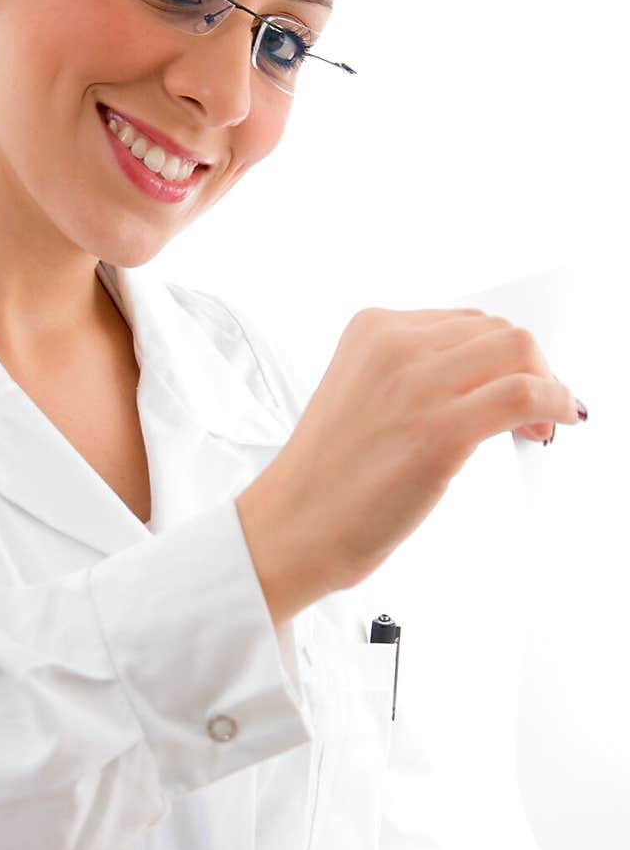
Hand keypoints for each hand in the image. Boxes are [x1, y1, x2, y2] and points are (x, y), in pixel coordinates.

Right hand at [237, 307, 581, 624]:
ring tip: (538, 426)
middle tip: (531, 414)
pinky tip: (557, 424)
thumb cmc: (325, 478)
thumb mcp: (361, 395)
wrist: (292, 526)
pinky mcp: (439, 430)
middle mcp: (394, 346)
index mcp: (372, 330)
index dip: (500, 358)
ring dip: (546, 385)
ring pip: (518, 353)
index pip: (466, 323)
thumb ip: (409, 376)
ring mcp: (416, 386)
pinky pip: (523, 395)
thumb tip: (480, 383)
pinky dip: (555, 404)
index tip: (510, 389)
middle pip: (499, 333)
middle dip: (529, 370)